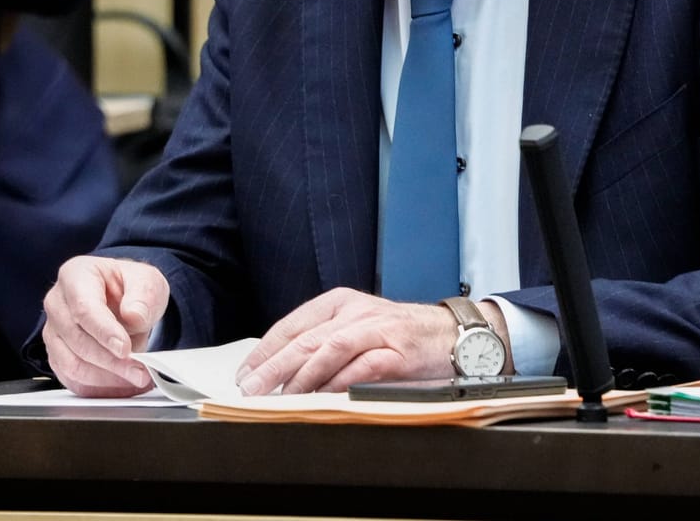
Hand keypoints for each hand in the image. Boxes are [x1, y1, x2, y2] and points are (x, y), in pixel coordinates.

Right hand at [40, 255, 169, 396]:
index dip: (105, 332)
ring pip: (71, 363)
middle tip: (139, 370)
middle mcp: (57, 303)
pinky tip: (120, 385)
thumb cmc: (129, 287)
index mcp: (75, 276)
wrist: (122, 300)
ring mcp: (52, 331)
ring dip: (105, 377)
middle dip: (111, 361)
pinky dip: (97, 387)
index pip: (84, 309)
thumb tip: (134, 315)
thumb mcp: (147, 280)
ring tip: (134, 378)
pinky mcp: (56, 355)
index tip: (125, 349)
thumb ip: (143, 296)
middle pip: (77, 339)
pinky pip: (71, 379)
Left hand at [235, 288, 471, 394]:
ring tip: (280, 396)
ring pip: (329, 350)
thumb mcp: (358, 329)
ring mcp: (377, 329)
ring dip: (301, 376)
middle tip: (249, 388)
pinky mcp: (397, 351)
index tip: (244, 373)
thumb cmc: (401, 337)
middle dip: (273, 366)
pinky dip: (340, 383)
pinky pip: (362, 367)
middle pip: (305, 338)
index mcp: (340, 302)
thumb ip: (325, 343)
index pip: (292, 325)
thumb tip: (281, 371)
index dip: (265, 350)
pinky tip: (323, 397)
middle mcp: (356, 311)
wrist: (454, 335)